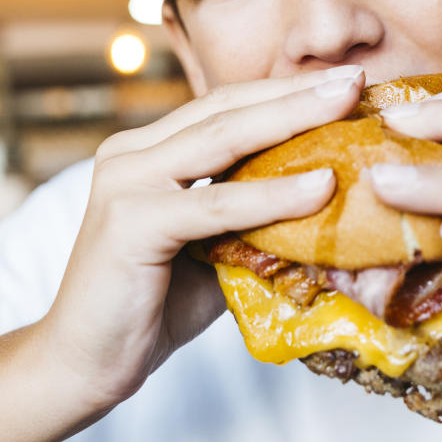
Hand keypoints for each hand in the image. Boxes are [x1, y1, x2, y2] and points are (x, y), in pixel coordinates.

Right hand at [44, 65, 364, 408]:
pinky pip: (215, 204)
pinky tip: (320, 186)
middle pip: (228, 108)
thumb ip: (255, 217)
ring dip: (292, 118)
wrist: (85, 364)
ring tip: (348, 104)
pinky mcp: (130, 221)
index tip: (344, 82)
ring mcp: (126, 182)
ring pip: (222, 139)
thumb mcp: (216, 247)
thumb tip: (330, 201)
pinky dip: (272, 195)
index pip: (227, 107)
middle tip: (356, 76)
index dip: (285, 92)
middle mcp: (132, 153)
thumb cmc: (156, 305)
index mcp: (150, 151)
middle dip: (297, 91)